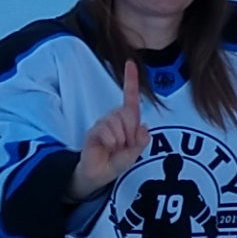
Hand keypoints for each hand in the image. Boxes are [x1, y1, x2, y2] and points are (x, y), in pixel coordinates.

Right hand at [75, 62, 147, 197]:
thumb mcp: (135, 152)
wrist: (99, 174)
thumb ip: (142, 140)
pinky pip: (107, 131)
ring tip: (115, 148)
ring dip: (121, 139)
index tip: (130, 63)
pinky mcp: (93, 131)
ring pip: (118, 122)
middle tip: (125, 145)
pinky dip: (111, 142)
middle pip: (128, 113)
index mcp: (127, 120)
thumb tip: (143, 126)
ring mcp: (103, 123)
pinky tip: (107, 147)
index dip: (130, 80)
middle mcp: (114, 117)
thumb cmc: (117, 161)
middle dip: (131, 132)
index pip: (130, 97)